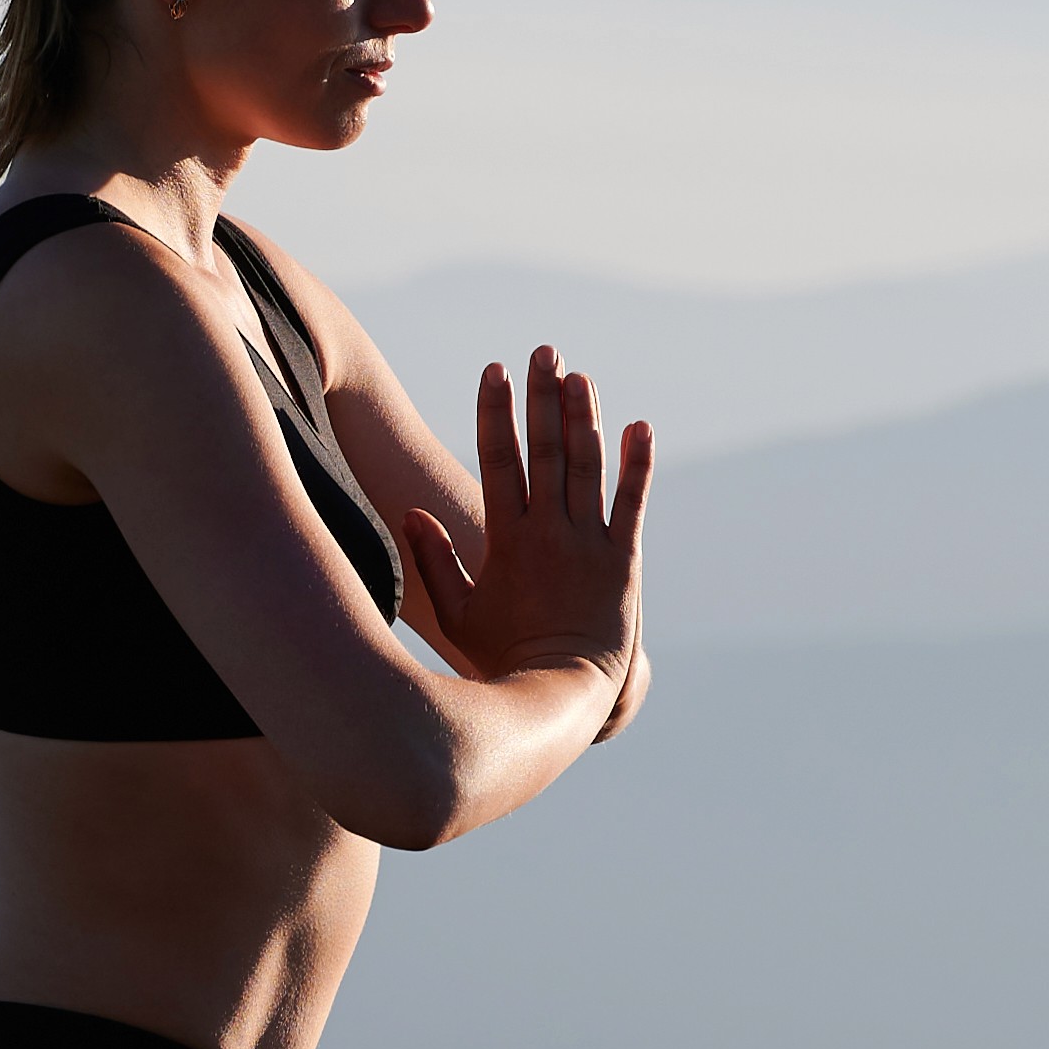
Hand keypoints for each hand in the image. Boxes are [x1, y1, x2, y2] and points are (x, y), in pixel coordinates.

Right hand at [401, 346, 648, 709]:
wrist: (566, 695)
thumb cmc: (504, 660)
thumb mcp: (457, 616)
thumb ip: (432, 563)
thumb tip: (409, 513)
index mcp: (508, 542)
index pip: (499, 462)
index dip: (494, 414)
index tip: (491, 371)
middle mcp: (550, 534)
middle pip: (545, 452)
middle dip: (541, 399)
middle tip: (541, 352)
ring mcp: (589, 545)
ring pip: (587, 468)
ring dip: (584, 418)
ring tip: (579, 375)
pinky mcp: (624, 561)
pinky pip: (633, 504)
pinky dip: (638, 465)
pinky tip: (640, 427)